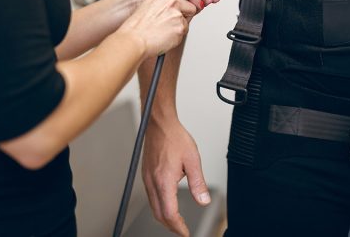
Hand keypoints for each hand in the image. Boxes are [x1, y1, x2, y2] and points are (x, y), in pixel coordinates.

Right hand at [119, 0, 199, 56]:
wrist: (135, 39)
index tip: (194, 1)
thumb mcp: (151, 3)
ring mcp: (178, 15)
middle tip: (172, 20)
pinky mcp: (180, 28)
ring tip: (164, 28)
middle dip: (187, 14)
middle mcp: (173, 2)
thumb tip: (181, 3)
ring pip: (188, 20)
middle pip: (192, 6)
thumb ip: (168, 0)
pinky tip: (165, 35)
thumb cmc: (139, 24)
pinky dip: (177, 34)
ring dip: (180, 25)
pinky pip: (184, 31)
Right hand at [142, 120, 209, 236]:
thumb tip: (203, 200)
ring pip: (153, 206)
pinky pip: (151, 196)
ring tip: (177, 220)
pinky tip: (167, 203)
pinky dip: (159, 206)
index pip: (169, 213)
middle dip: (171, 225)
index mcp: (164, 181)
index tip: (186, 232)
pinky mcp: (146, 174)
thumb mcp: (192, 159)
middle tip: (182, 230)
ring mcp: (147, 178)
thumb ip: (198, 182)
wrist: (159, 124)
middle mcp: (152, 182)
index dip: (178, 226)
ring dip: (165, 217)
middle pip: (159, 214)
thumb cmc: (174, 137)